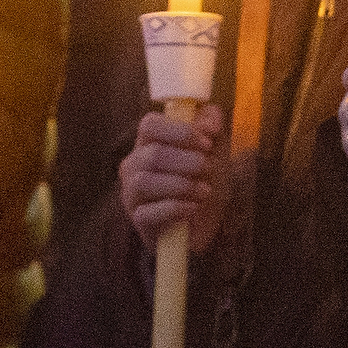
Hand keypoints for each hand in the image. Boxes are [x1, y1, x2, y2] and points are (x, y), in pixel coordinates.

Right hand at [121, 103, 226, 251]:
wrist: (207, 222)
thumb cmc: (205, 180)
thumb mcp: (216, 150)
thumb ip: (212, 126)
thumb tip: (209, 124)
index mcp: (149, 141)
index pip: (150, 124)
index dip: (180, 131)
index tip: (207, 143)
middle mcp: (134, 164)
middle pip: (152, 154)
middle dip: (188, 161)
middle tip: (208, 169)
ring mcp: (132, 192)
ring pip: (144, 181)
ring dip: (182, 185)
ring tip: (204, 191)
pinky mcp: (138, 218)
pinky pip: (148, 212)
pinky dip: (175, 208)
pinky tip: (193, 207)